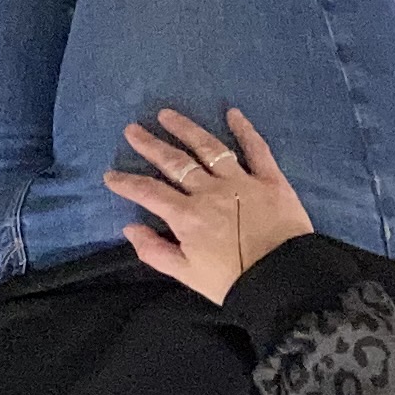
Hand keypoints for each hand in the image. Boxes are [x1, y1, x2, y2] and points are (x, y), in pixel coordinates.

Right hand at [104, 107, 312, 303]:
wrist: (284, 279)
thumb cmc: (234, 281)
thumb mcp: (187, 275)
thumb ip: (155, 251)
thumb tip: (130, 227)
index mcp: (187, 216)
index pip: (149, 192)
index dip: (127, 183)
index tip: (110, 175)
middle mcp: (210, 191)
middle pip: (175, 163)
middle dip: (150, 145)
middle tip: (132, 130)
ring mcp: (241, 181)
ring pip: (209, 148)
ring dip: (186, 129)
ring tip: (167, 115)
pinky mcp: (270, 179)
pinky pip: (256, 149)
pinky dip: (244, 130)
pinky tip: (232, 113)